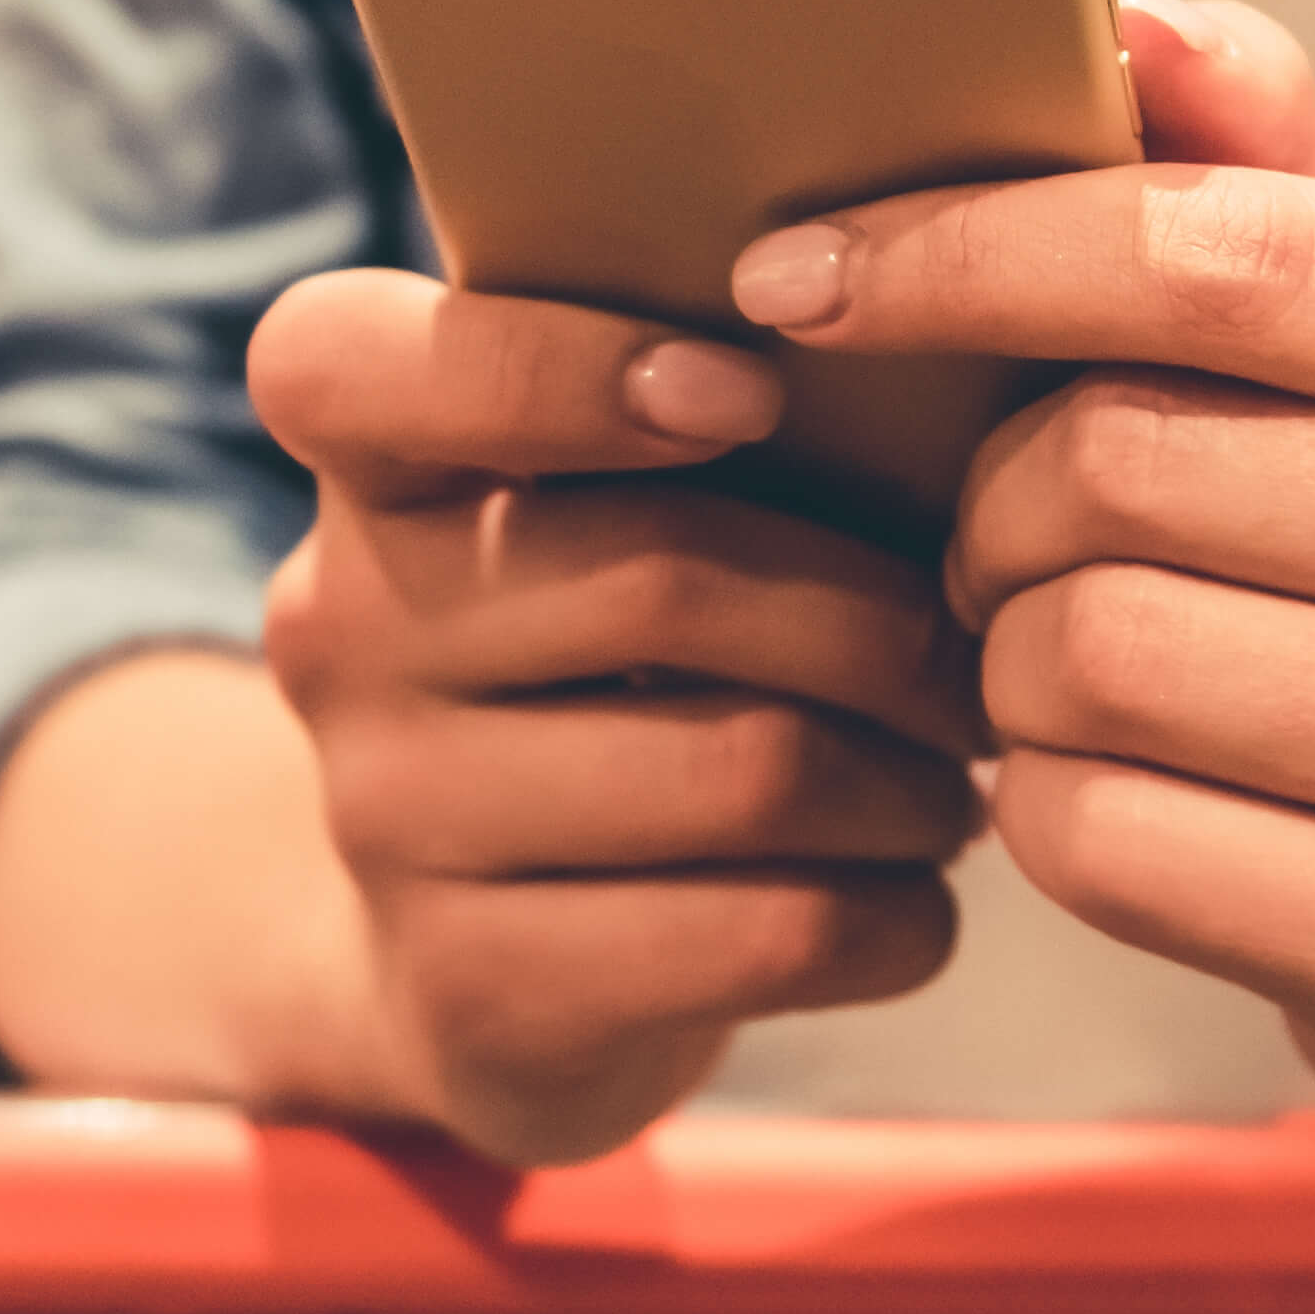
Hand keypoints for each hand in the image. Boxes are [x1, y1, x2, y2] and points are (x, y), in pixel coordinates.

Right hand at [239, 266, 990, 1163]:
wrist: (478, 966)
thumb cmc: (611, 668)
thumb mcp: (606, 510)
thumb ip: (707, 394)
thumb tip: (957, 323)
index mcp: (365, 467)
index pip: (354, 366)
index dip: (553, 369)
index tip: (748, 395)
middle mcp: (338, 629)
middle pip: (661, 580)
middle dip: (879, 619)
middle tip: (976, 647)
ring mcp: (385, 819)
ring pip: (744, 767)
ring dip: (911, 778)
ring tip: (955, 774)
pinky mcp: (471, 990)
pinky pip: (765, 932)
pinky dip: (894, 911)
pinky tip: (911, 895)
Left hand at [736, 0, 1314, 1121]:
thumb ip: (1251, 168)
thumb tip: (1136, 16)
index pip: (1208, 253)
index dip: (962, 253)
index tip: (792, 282)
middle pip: (1119, 466)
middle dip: (990, 501)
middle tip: (998, 537)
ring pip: (1096, 658)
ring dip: (1009, 661)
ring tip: (1054, 657)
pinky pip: (1110, 841)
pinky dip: (1044, 805)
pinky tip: (1098, 783)